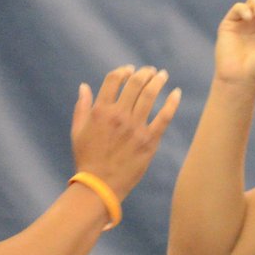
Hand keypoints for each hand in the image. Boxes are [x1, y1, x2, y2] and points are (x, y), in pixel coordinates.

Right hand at [71, 65, 181, 199]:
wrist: (100, 185)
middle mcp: (119, 116)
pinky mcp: (149, 141)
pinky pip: (164, 117)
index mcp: (101, 111)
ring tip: (162, 75)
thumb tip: (84, 86)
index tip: (130, 70)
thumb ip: (82, 107)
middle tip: (150, 71)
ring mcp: (135, 128)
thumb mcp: (77, 131)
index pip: (114, 80)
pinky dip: (172, 103)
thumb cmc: (86, 159)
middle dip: (144, 73)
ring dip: (158, 81)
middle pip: (135, 84)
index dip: (123, 71)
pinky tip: (176, 93)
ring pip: (150, 96)